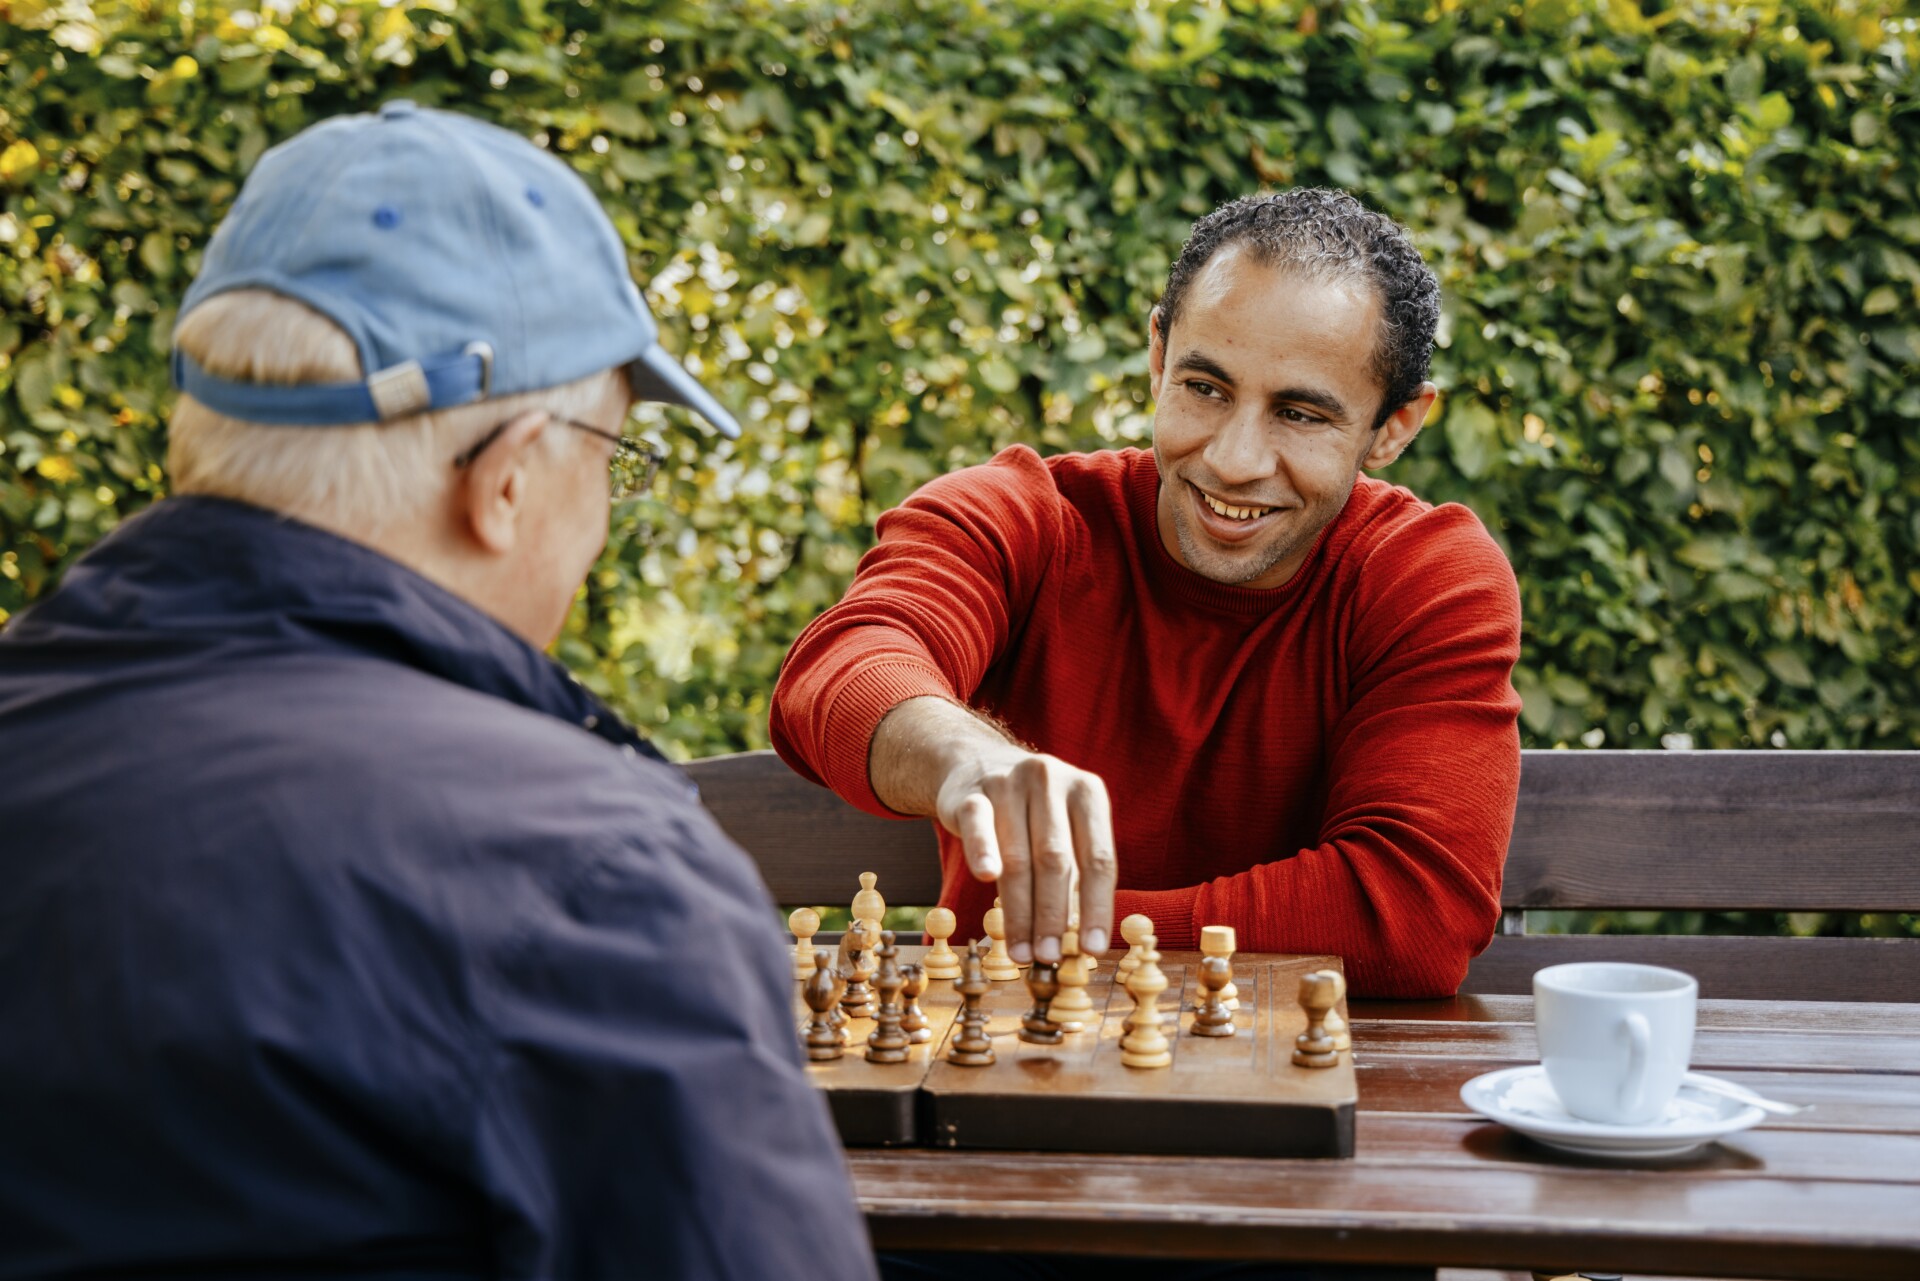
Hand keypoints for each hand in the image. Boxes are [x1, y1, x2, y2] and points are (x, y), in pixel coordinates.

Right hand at [871, 697, 1115, 964]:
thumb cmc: (1032, 813)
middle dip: (1053, 916)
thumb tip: (1080, 942)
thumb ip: (1075, 873)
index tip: (1093, 949)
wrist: (976, 762)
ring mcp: (1010, 783)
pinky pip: (978, 825)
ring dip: (1019, 911)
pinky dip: (983, 850)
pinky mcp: (971, 792)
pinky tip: (986, 877)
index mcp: (1088, 793)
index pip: (1099, 859)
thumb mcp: (1064, 828)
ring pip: (1017, 856)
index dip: (1097, 908)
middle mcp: (1052, 781)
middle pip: (1056, 861)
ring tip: (1022, 951)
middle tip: (1049, 956)